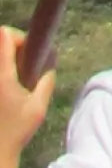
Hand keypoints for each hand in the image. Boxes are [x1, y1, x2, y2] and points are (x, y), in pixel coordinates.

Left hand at [0, 29, 54, 162]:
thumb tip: (50, 62)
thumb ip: (46, 81)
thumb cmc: (15, 131)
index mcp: (2, 76)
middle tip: (24, 64)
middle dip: (12, 47)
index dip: (19, 38)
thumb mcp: (38, 108)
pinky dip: (4, 72)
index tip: (30, 52)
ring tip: (16, 78)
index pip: (4, 36)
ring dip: (6, 59)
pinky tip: (8, 90)